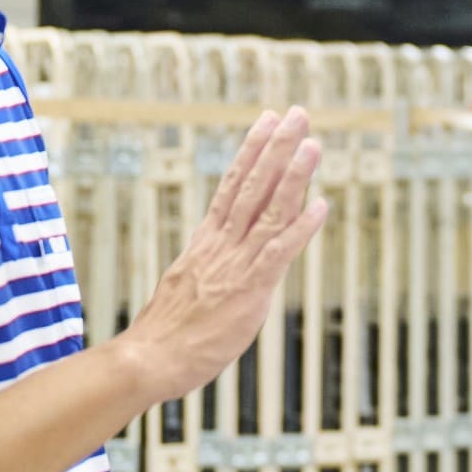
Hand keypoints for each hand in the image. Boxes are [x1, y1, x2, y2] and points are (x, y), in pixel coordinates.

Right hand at [117, 109, 327, 401]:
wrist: (149, 358)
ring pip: (268, 210)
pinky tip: (322, 205)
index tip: (267, 123)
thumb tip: (217, 264)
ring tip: (312, 143)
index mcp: (206, 243)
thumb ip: (209, 270)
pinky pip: (279, 253)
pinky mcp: (249, 292)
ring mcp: (235, 266)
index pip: (232, 186)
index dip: (252, 152)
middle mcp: (222, 246)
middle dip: (276, 147)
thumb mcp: (187, 289)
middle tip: (296, 113)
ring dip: (293, 176)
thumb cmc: (168, 334)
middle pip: (252, 186)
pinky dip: (301, 228)